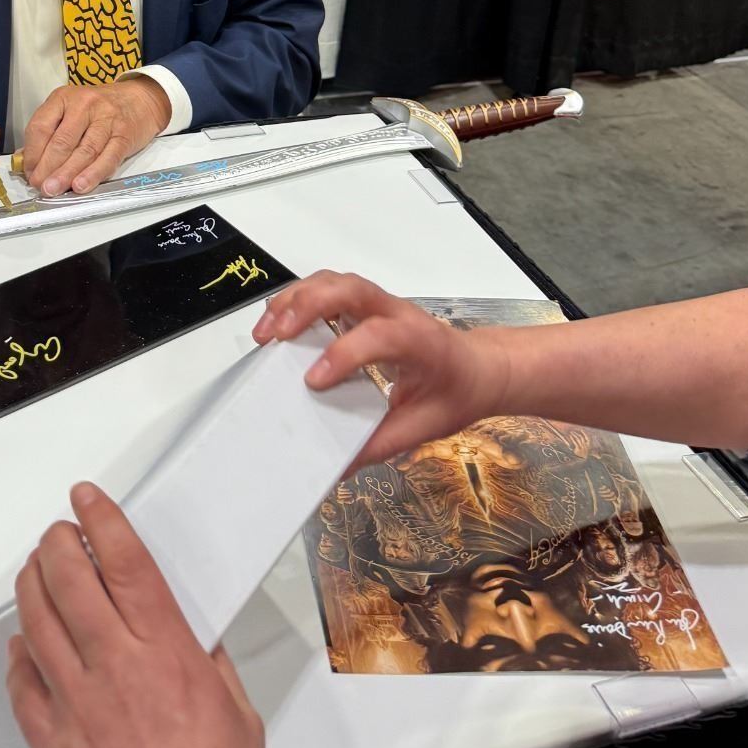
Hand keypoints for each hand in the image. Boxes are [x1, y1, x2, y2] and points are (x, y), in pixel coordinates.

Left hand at [8, 483, 266, 747]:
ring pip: (37, 622)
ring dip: (31, 585)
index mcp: (166, 654)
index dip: (102, 520)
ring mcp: (78, 707)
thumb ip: (209, 664)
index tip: (89, 499)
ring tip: (37, 570)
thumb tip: (194, 633)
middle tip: (59, 530)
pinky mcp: (55, 745)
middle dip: (57, 542)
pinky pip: (22, 687)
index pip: (125, 562)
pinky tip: (22, 646)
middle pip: (69, 580)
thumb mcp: (237, 715)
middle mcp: (116, 670)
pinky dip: (18, 657)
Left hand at [21, 78, 169, 196]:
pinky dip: (93, 174)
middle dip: (47, 168)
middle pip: (62, 141)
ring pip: (84, 151)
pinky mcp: (124, 134)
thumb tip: (26, 161)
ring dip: (67, 174)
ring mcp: (106, 118)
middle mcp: (84, 104)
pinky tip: (81, 185)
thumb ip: (49, 132)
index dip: (33, 153)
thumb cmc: (98, 108)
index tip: (29, 173)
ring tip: (55, 189)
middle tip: (40, 186)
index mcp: (63, 98)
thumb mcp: (69, 110)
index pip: (41, 126)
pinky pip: (108, 157)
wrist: (138, 100)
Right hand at [252, 271, 509, 470]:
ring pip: (335, 280)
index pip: (380, 334)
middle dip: (308, 306)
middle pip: (350, 288)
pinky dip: (299, 298)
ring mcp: (380, 302)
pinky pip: (329, 286)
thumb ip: (382, 443)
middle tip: (276, 337)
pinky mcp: (365, 303)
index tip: (313, 381)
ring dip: (296, 299)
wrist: (480, 366)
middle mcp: (398, 312)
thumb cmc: (457, 391)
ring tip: (268, 330)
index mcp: (420, 342)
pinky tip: (279, 322)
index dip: (344, 353)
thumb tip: (339, 467)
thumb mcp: (426, 425)